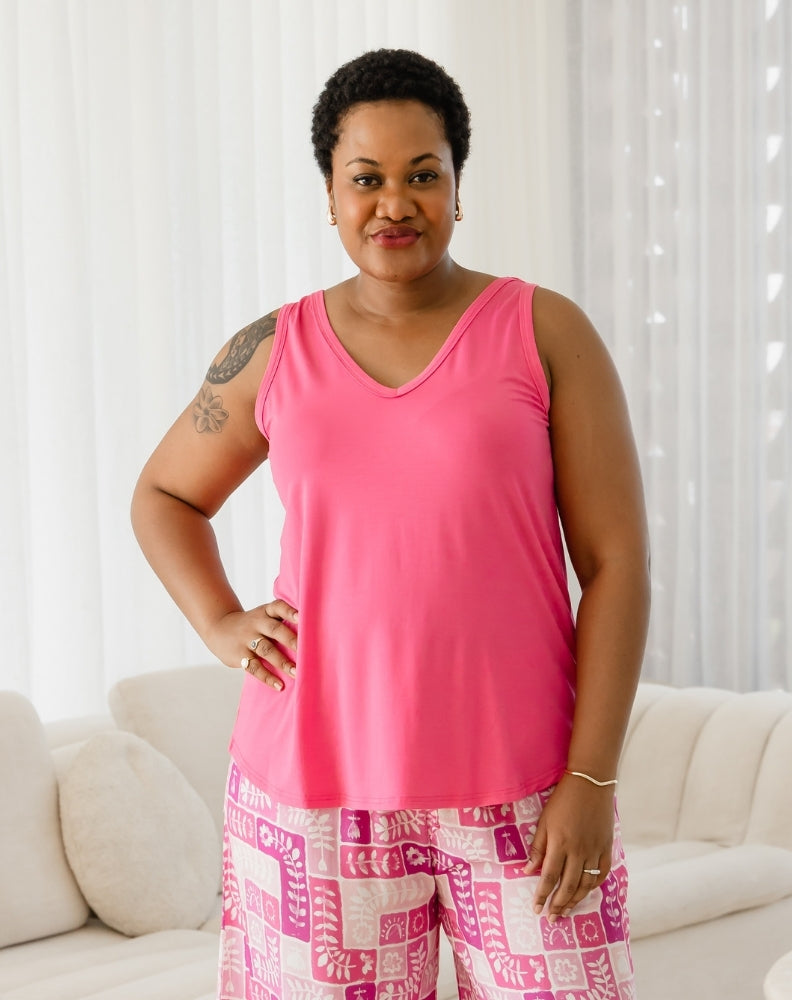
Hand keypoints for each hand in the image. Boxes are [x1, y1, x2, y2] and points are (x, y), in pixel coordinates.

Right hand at [205, 599, 298, 690]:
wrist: (219, 628)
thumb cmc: (252, 625)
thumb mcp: (263, 616)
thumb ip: (281, 623)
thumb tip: (310, 641)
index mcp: (266, 612)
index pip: (278, 607)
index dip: (290, 611)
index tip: (301, 617)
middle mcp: (257, 623)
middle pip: (275, 630)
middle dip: (291, 640)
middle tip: (306, 651)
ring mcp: (247, 639)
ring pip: (266, 650)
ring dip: (282, 662)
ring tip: (296, 672)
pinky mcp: (240, 655)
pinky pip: (255, 667)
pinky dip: (267, 677)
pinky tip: (279, 685)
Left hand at [523, 773, 614, 920]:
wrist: (590, 784)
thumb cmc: (562, 800)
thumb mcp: (544, 820)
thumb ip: (537, 847)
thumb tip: (527, 870)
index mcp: (560, 843)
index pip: (549, 877)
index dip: (542, 895)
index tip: (537, 909)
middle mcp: (578, 850)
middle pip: (568, 886)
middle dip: (558, 904)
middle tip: (551, 918)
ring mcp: (595, 850)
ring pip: (586, 884)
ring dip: (575, 901)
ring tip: (566, 911)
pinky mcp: (607, 847)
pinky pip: (602, 873)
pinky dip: (594, 886)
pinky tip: (586, 892)